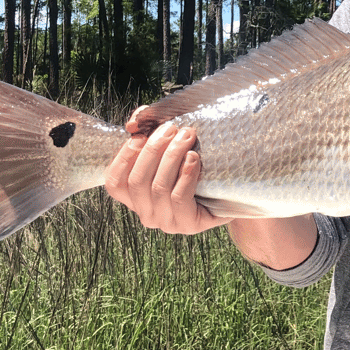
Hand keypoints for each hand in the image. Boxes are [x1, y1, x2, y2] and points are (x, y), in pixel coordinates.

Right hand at [104, 109, 230, 235]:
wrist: (233, 188)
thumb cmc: (196, 162)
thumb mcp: (169, 145)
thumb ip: (147, 131)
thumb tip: (133, 124)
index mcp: (136, 198)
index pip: (115, 183)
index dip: (123, 158)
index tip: (139, 136)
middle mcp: (147, 213)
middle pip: (137, 181)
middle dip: (153, 150)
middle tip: (172, 128)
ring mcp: (167, 222)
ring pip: (159, 187)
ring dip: (172, 157)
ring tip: (187, 136)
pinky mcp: (189, 225)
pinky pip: (179, 198)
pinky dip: (185, 174)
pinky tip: (194, 158)